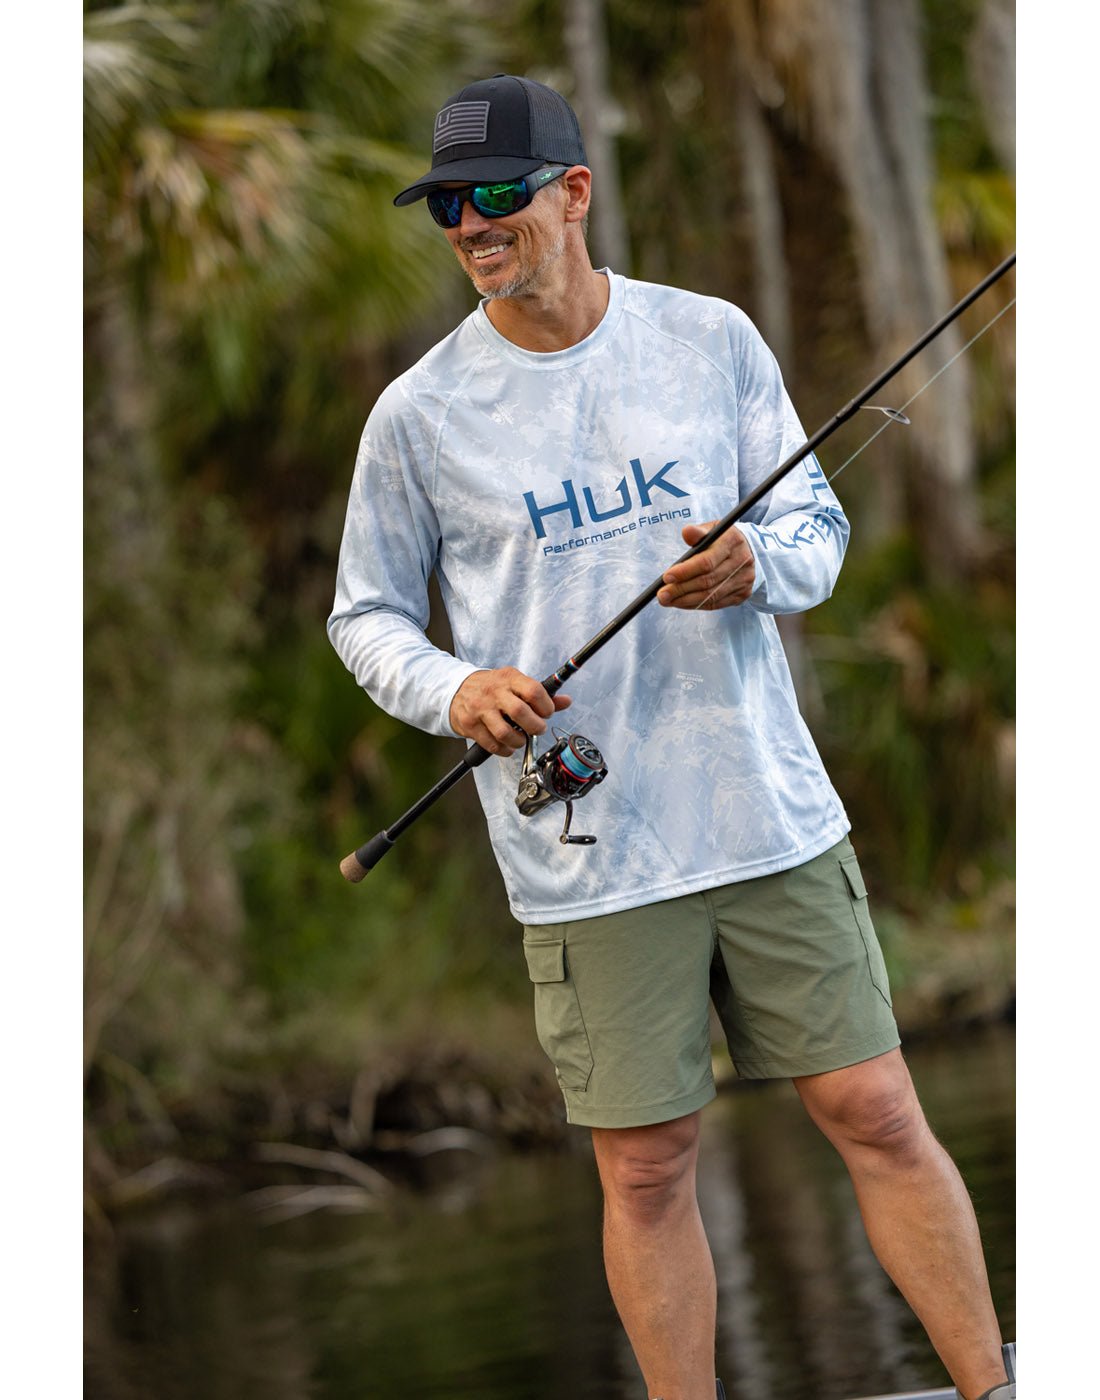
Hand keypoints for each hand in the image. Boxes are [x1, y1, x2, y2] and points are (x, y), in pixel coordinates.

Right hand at [449, 667, 571, 756]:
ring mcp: (480, 709)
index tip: (547, 713)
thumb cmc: (490, 687)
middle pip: (521, 712)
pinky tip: (508, 745)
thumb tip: (565, 701)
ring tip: (521, 738)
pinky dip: (505, 749)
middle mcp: (494, 692)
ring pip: (505, 732)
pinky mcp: (471, 725)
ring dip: (519, 741)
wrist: (455, 690)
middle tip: (537, 729)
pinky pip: (493, 744)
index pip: (533, 690)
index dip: (546, 706)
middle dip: (535, 726)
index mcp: (508, 678)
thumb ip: (539, 694)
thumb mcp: (514, 683)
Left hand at [657, 521, 754, 609]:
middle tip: (661, 595)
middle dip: (680, 589)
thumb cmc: (722, 539)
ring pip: (710, 596)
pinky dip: (696, 605)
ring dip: (685, 601)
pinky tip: (681, 603)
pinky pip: (716, 604)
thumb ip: (698, 532)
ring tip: (667, 600)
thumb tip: (686, 532)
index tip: (666, 577)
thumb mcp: (712, 529)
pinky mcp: (743, 594)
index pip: (706, 561)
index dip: (685, 571)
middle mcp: (742, 562)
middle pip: (707, 581)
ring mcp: (744, 580)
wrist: (750, 551)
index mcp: (732, 542)